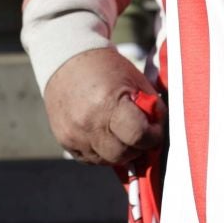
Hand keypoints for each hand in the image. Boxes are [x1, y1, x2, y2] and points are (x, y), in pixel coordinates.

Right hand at [43, 48, 166, 168]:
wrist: (67, 61)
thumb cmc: (106, 68)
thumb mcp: (135, 80)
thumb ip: (150, 107)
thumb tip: (158, 130)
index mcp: (108, 103)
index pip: (138, 135)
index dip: (152, 136)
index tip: (154, 130)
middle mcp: (88, 123)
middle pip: (122, 155)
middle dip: (136, 148)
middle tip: (139, 134)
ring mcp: (74, 135)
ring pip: (106, 161)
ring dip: (119, 152)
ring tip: (121, 132)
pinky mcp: (65, 142)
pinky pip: (91, 159)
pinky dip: (102, 152)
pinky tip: (105, 134)